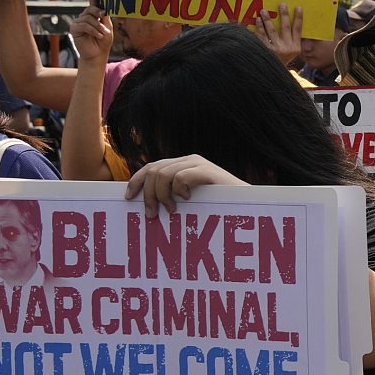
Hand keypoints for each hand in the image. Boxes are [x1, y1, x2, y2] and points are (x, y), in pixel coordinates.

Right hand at [70, 5, 112, 66]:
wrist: (98, 54)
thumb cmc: (104, 40)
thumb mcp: (107, 26)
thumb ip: (104, 16)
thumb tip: (104, 7)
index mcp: (94, 15)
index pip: (94, 1)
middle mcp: (85, 16)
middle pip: (90, 8)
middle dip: (98, 12)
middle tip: (104, 16)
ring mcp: (79, 22)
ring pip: (88, 18)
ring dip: (98, 26)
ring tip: (104, 34)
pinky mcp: (74, 29)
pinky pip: (84, 26)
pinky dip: (93, 30)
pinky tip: (99, 35)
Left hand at [125, 155, 247, 215]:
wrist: (246, 204)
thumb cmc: (218, 205)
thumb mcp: (190, 198)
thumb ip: (172, 194)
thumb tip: (145, 204)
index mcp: (182, 165)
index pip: (151, 167)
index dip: (136, 180)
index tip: (128, 198)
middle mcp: (188, 160)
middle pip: (153, 170)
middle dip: (147, 194)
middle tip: (151, 214)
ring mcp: (198, 164)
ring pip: (162, 174)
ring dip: (160, 196)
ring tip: (170, 210)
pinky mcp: (207, 171)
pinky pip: (180, 177)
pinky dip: (178, 190)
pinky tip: (187, 200)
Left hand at [251, 3, 305, 66]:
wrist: (272, 73)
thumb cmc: (281, 59)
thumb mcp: (291, 52)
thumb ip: (290, 40)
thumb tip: (286, 21)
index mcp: (296, 47)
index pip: (298, 30)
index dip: (298, 18)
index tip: (298, 7)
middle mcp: (287, 48)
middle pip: (286, 28)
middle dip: (284, 15)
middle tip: (281, 4)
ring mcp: (276, 49)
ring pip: (272, 31)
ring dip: (268, 19)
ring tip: (264, 10)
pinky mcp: (266, 50)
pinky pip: (262, 36)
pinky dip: (259, 27)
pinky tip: (258, 21)